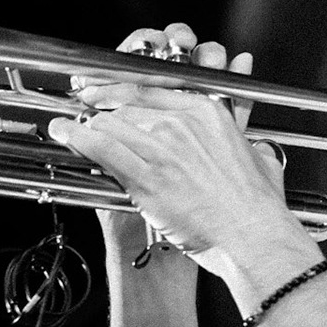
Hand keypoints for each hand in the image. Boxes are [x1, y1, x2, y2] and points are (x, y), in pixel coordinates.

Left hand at [51, 23, 294, 269]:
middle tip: (85, 112)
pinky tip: (65, 134)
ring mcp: (164, 149)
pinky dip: (78, 138)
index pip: (151, 89)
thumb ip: (252, 144)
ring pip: (111, 124)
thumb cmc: (258, 208)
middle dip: (102, 109)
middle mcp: (183, 123)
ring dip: (85, 124)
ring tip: (69, 126)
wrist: (254, 238)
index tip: (106, 91)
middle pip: (127, 105)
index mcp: (208, 112)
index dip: (120, 89)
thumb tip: (256, 146)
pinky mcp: (147, 178)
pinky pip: (102, 148)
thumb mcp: (262, 159)